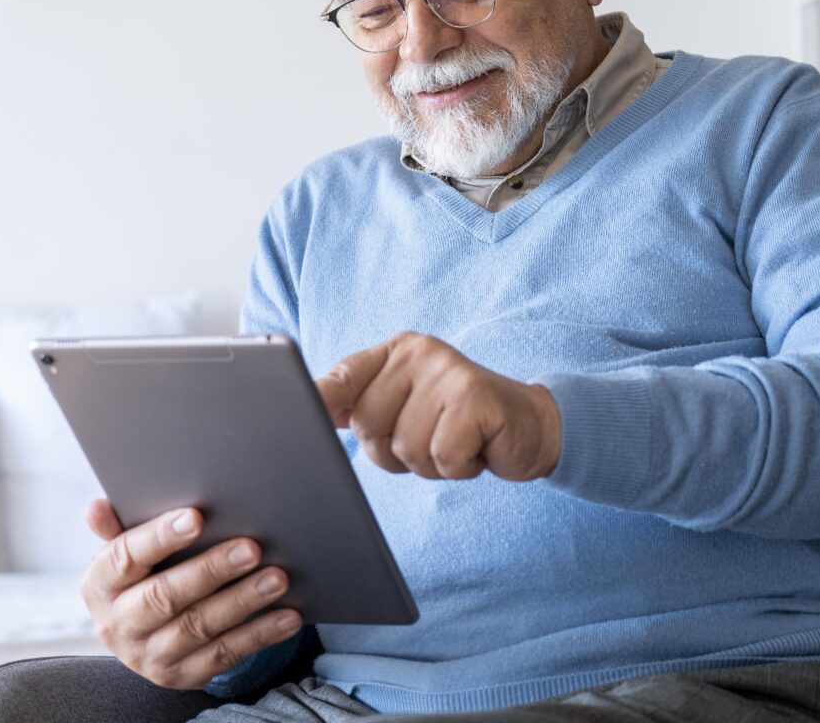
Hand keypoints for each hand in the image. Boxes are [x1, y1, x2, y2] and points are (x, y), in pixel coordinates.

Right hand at [79, 499, 300, 688]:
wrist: (140, 636)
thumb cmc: (141, 575)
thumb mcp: (124, 554)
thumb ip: (117, 529)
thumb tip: (97, 506)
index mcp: (100, 586)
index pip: (126, 558)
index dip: (160, 537)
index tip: (196, 517)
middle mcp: (119, 625)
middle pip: (165, 597)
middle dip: (211, 571)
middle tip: (252, 548)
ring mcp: (150, 656)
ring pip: (198, 628)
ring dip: (242, 602)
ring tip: (277, 578)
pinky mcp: (183, 676)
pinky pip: (224, 656)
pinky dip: (259, 635)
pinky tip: (288, 615)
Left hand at [316, 332, 561, 481]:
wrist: (530, 426)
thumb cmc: (459, 423)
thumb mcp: (408, 409)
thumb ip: (364, 405)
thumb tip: (312, 411)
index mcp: (395, 353)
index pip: (343, 377)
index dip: (316, 399)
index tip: (289, 417)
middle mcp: (419, 353)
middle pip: (369, 426)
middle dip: (396, 452)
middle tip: (433, 438)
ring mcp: (448, 371)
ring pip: (405, 447)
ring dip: (431, 463)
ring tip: (456, 442)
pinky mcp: (475, 398)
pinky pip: (442, 456)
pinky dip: (459, 467)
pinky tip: (476, 449)